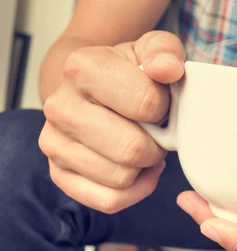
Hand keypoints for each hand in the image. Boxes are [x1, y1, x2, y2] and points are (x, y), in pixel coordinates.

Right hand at [39, 31, 184, 212]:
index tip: (161, 102)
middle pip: (132, 149)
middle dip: (157, 143)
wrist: (93, 85)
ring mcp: (54, 143)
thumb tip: (167, 69)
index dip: (166, 108)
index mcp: (83, 68)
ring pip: (122, 178)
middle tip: (157, 130)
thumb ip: (165, 52)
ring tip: (144, 143)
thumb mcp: (153, 50)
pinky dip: (134, 190)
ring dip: (145, 166)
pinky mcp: (59, 173)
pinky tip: (139, 169)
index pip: (146, 104)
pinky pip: (109, 201)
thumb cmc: (131, 70)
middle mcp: (60, 106)